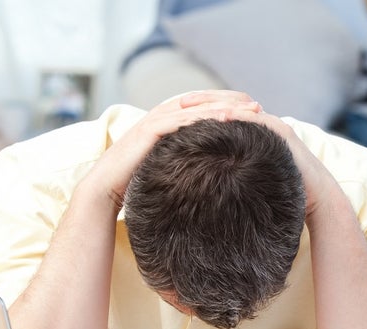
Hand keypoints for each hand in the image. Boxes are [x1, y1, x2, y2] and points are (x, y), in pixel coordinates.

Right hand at [90, 90, 261, 208]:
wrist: (106, 192)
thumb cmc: (141, 183)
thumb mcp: (173, 167)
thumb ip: (190, 160)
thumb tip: (220, 170)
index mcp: (170, 121)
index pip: (204, 106)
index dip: (230, 106)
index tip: (257, 114)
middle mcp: (162, 115)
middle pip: (203, 100)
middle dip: (232, 101)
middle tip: (259, 107)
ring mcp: (155, 121)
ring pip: (195, 107)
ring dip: (224, 106)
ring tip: (250, 111)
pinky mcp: (149, 130)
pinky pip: (181, 119)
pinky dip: (204, 117)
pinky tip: (227, 120)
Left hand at [180, 90, 334, 217]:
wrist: (315, 199)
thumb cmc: (281, 196)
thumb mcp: (246, 182)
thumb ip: (226, 176)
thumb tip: (198, 184)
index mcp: (250, 134)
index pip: (221, 114)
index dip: (198, 112)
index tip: (172, 113)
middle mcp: (261, 124)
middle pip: (227, 103)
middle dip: (202, 101)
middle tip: (176, 102)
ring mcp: (272, 125)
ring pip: (239, 106)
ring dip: (214, 104)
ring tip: (189, 106)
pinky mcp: (281, 132)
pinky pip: (256, 119)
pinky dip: (237, 116)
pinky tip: (217, 117)